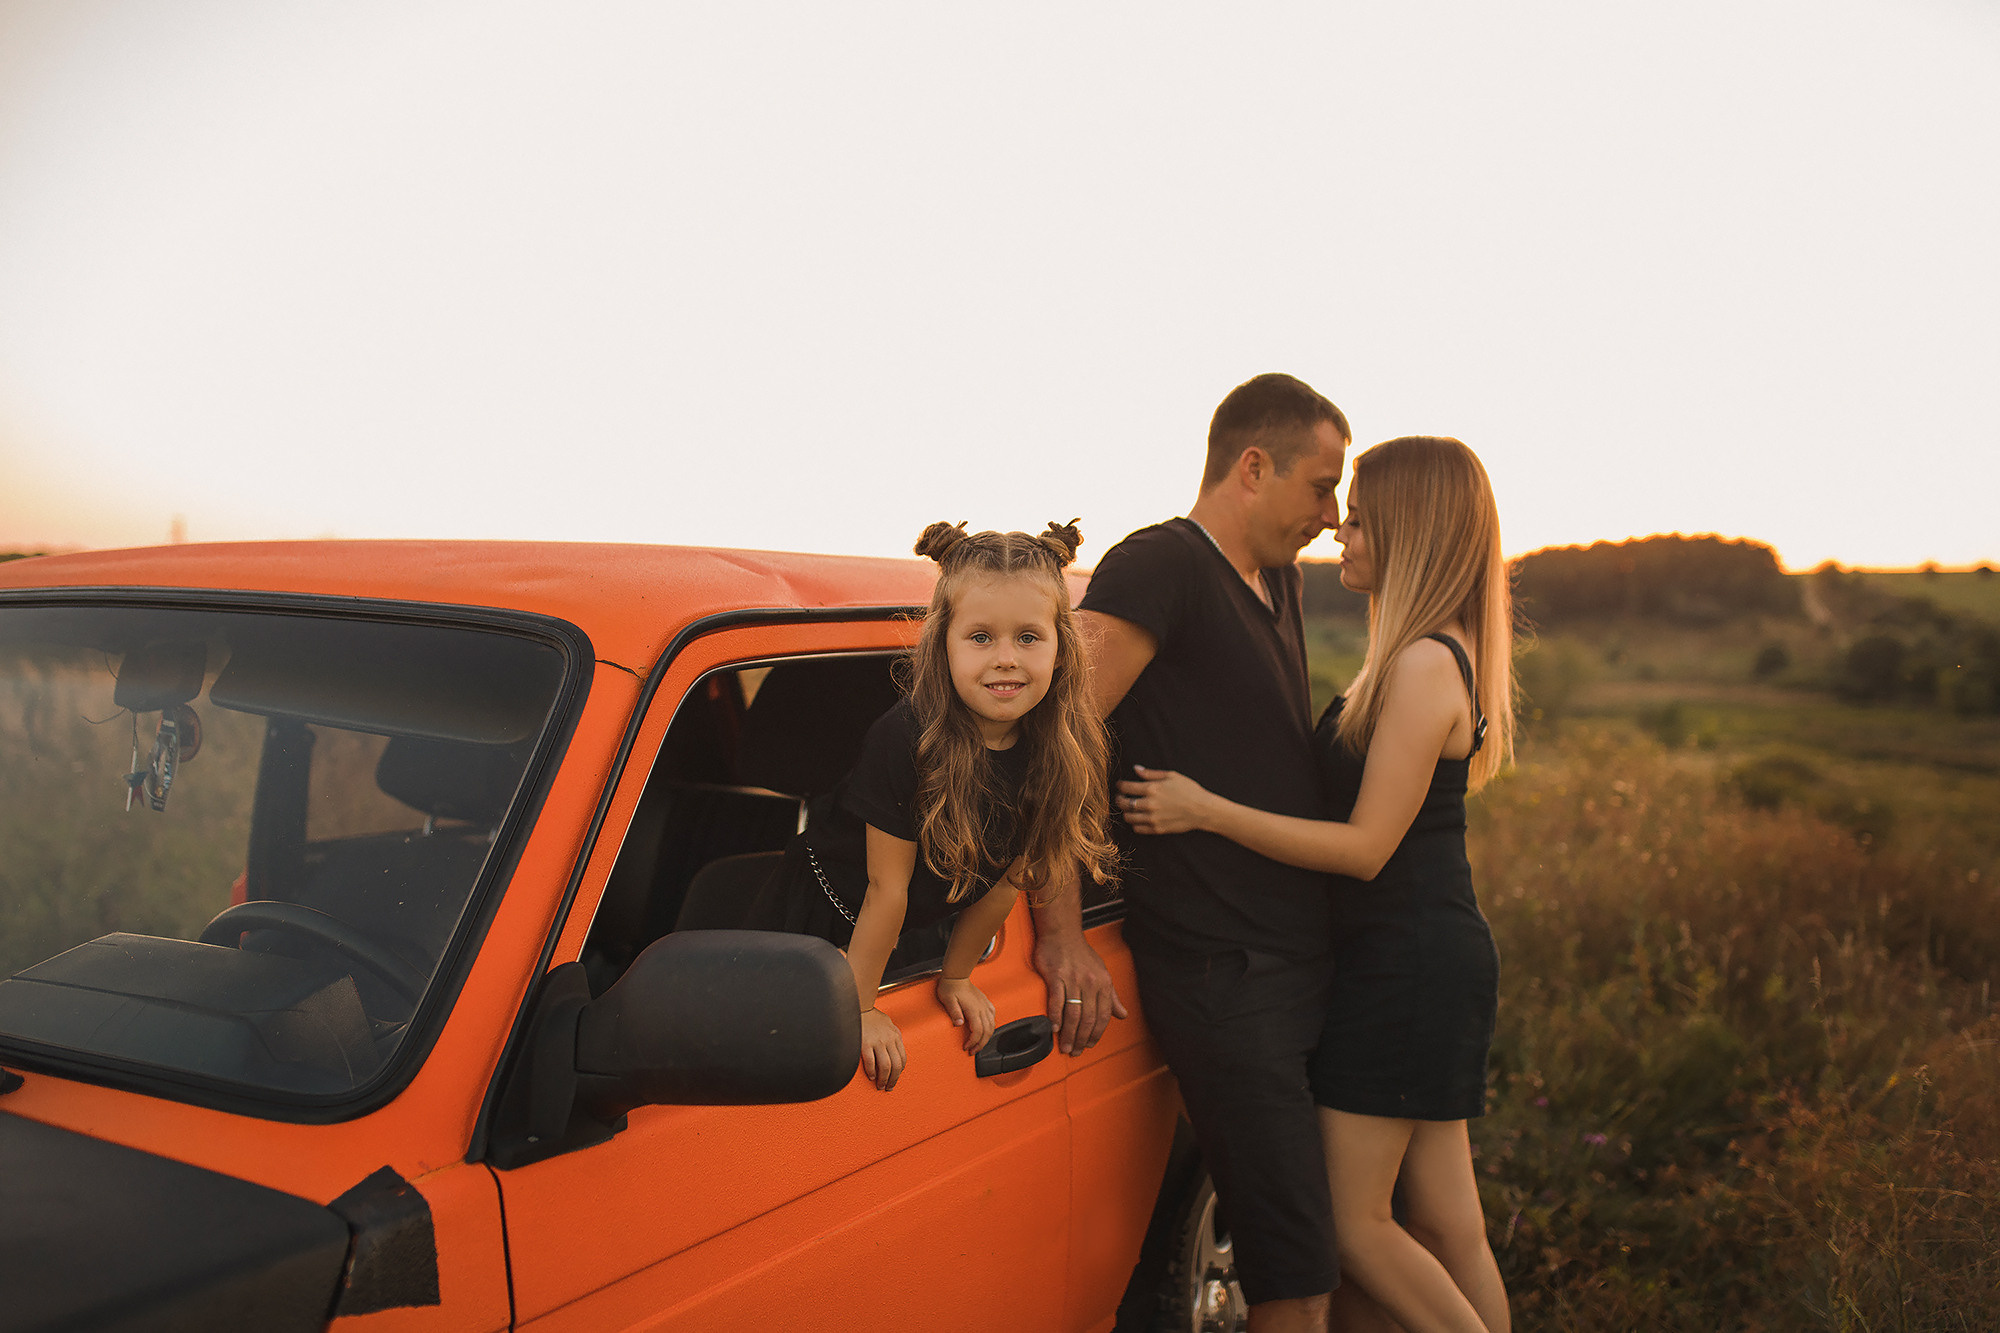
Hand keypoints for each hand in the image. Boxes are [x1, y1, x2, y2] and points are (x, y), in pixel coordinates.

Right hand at [858, 1008, 905, 1090]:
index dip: (900, 1072)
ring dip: (884, 1079)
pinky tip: (871, 1076)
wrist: (857, 1006)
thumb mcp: (887, 1023)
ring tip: (880, 1085)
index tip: (895, 1079)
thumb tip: (896, 1048)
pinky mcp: (865, 1043)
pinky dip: (872, 1072)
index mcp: (895, 1035)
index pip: (903, 1058)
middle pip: (896, 1065)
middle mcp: (888, 1039)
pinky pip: (871, 1062)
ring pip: (886, 1066)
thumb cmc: (870, 1016)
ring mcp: (877, 1041)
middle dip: (893, 1079)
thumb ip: (893, 1035)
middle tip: (888, 1087)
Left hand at [936, 976, 996, 1053]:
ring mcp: (984, 1005)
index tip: (966, 1047)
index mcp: (973, 1009)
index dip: (973, 1042)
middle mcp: (981, 1008)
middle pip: (987, 1031)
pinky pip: (993, 1016)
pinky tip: (987, 1028)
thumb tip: (959, 1024)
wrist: (956, 975)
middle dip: (981, 1044)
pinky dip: (991, 1025)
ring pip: (992, 1025)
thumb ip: (954, 1012)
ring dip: (987, 1037)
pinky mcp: (985, 1002)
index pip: (977, 1031)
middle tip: (973, 1051)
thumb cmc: (950, 987)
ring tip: (979, 1044)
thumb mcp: (948, 1000)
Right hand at [1032, 930, 1126, 1056]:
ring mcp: (1073, 980)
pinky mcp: (1056, 976)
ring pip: (1073, 1014)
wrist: (1062, 933)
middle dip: (1082, 1039)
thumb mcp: (1102, 973)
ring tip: (1065, 1046)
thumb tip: (1122, 1014)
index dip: (1097, 1034)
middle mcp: (1090, 982)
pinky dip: (1056, 1017)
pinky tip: (1054, 1028)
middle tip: (1075, 1051)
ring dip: (1069, 1034)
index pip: (1103, 1016)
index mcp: (1104, 983)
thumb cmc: (1081, 953)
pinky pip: (1057, 1001)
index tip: (1089, 1045)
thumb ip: (1111, 997)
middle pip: (1088, 1019)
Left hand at [1116, 765, 1213, 835]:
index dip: (1120, 786)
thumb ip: (1151, 773)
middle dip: (1119, 799)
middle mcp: (1149, 804)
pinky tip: (1138, 818)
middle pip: (1124, 803)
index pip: (1126, 787)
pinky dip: (1135, 823)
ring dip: (1126, 812)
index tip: (1119, 785)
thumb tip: (1136, 769)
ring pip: (1128, 817)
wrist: (1202, 810)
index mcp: (1152, 789)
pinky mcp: (1157, 829)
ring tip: (1129, 808)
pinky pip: (1137, 828)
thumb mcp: (1171, 776)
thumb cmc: (1189, 790)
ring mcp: (1152, 818)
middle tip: (1120, 797)